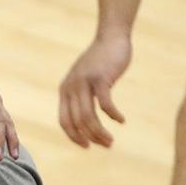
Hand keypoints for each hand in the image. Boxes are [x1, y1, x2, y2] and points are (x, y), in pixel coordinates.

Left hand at [58, 33, 130, 148]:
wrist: (111, 38)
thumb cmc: (101, 62)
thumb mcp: (85, 80)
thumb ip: (82, 97)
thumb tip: (84, 120)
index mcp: (65, 91)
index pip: (64, 121)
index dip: (74, 136)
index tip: (87, 146)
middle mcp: (71, 88)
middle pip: (77, 122)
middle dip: (91, 137)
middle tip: (106, 145)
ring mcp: (84, 83)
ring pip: (88, 117)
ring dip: (100, 132)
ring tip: (111, 140)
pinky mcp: (100, 78)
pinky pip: (105, 104)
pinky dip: (113, 115)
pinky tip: (121, 120)